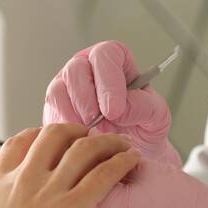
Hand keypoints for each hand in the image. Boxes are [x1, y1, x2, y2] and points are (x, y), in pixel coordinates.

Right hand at [0, 124, 141, 207]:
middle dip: (75, 130)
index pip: (19, 143)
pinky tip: (131, 159)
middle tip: (88, 136)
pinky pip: (104, 173)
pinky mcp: (74, 205)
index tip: (50, 138)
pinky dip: (122, 162)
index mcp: (0, 182)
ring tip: (118, 144)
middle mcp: (26, 178)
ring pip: (84, 148)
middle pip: (53, 134)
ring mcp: (50, 189)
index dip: (38, 134)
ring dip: (106, 141)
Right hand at [43, 40, 180, 167]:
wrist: (126, 152)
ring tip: (90, 133)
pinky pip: (51, 111)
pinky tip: (78, 138)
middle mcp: (87, 67)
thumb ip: (145, 107)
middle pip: (76, 69)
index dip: (108, 81)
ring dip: (73, 113)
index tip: (114, 109)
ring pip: (58, 89)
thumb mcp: (157, 116)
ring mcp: (67, 86)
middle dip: (87, 98)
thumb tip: (120, 108)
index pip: (107, 55)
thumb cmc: (142, 127)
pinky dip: (63, 126)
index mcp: (115, 60)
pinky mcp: (54, 107)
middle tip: (98, 122)